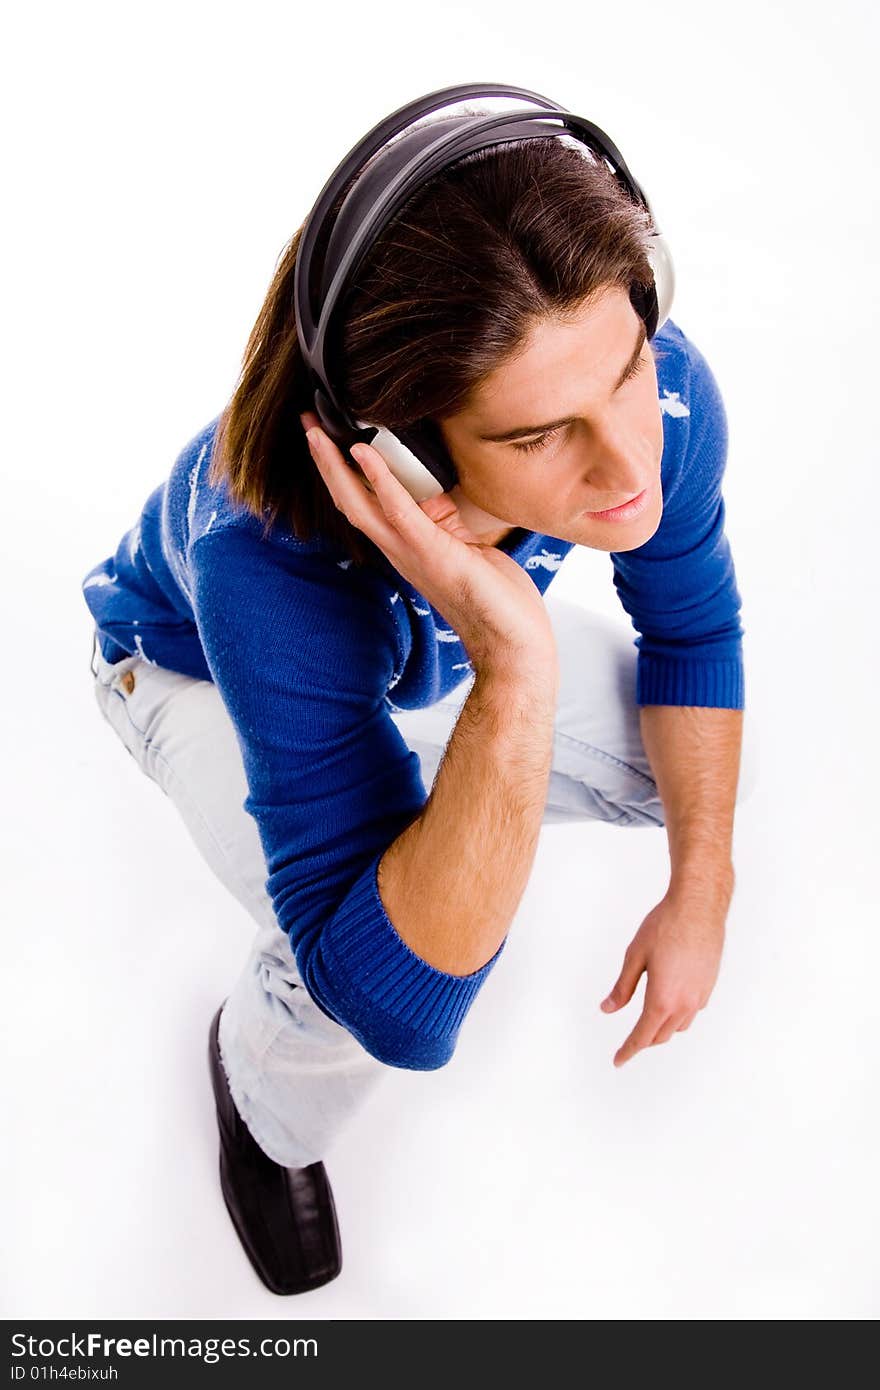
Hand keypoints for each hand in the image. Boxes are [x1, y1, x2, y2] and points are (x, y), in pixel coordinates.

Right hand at [300, 411, 557, 677]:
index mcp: (406, 546)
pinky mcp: (432, 551)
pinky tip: (363, 451)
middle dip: (324, 462)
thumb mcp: (466, 543)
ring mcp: (411, 552)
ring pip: (359, 504)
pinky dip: (378, 480)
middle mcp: (399, 550)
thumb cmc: (496, 597)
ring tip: (317, 432)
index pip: (363, 504)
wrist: (512, 641)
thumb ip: (446, 516)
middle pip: (348, 501)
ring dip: (335, 467)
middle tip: (305, 421)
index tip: (326, 436)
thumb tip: (437, 484)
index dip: (341, 472)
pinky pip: (398, 510)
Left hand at [599, 885, 729, 1066]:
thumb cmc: (665, 926)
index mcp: (662, 999)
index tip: (618, 1060)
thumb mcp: (635, 956)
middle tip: (628, 1039)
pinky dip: (678, 1014)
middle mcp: (684, 1004)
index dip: (628, 1050)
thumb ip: (622, 987)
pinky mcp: (709, 985)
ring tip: (648, 1020)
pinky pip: (692, 1011)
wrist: (699, 907)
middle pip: (661, 1035)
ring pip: (679, 1026)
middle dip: (643, 1040)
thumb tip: (608, 1008)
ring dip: (662, 1028)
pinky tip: (670, 1000)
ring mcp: (700, 996)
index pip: (642, 1037)